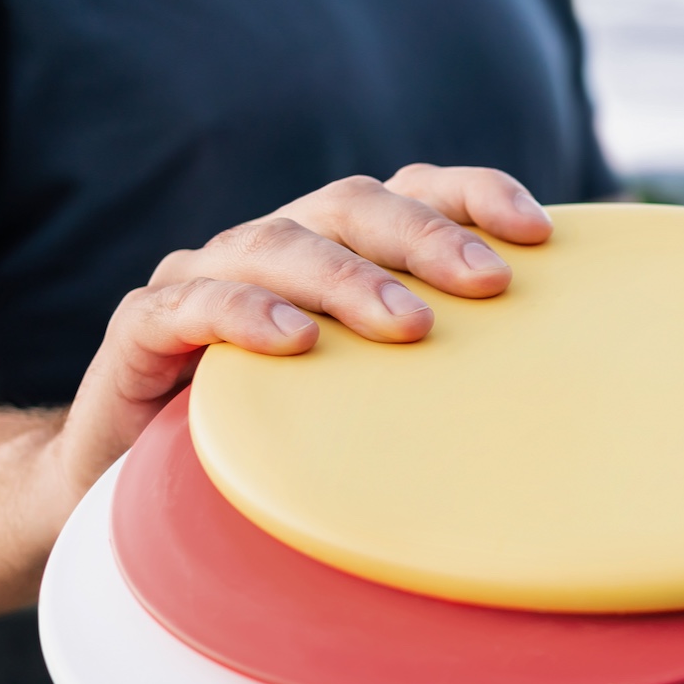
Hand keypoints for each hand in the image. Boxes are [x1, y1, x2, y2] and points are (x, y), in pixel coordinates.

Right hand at [49, 163, 553, 500]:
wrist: (128, 492)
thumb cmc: (274, 446)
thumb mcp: (368, 411)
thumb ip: (436, 387)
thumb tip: (556, 405)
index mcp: (332, 251)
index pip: (410, 191)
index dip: (472, 195)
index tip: (540, 234)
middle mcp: (271, 249)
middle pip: (350, 206)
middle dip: (425, 236)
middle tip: (488, 284)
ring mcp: (202, 280)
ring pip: (276, 242)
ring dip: (346, 277)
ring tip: (407, 326)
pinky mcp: (143, 328)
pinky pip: (190, 305)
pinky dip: (242, 312)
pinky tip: (293, 339)